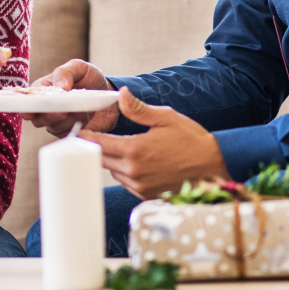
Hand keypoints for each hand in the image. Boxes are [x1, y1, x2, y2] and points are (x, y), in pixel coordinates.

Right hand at [23, 59, 119, 135]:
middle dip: (49, 115)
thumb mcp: (79, 67)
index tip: (30, 110)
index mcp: (42, 88)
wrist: (106, 94)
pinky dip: (74, 126)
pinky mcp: (67, 130)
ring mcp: (55, 120)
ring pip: (52, 127)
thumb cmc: (88, 77)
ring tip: (80, 109)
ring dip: (66, 120)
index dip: (25, 106)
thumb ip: (66, 72)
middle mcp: (45, 106)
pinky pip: (66, 134)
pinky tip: (83, 117)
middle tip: (63, 111)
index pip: (27, 99)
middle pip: (36, 118)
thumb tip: (59, 87)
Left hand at [82, 88, 229, 198]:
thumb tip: (120, 93)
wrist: (213, 167)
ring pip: (113, 171)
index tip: (75, 132)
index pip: (100, 143)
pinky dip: (125, 172)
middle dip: (96, 148)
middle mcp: (134, 171)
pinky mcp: (146, 195)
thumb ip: (138, 109)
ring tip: (116, 147)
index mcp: (135, 150)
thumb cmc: (191, 139)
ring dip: (112, 160)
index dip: (85, 137)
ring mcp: (139, 186)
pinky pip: (125, 182)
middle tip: (88, 138)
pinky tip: (135, 162)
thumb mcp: (165, 117)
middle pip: (102, 159)